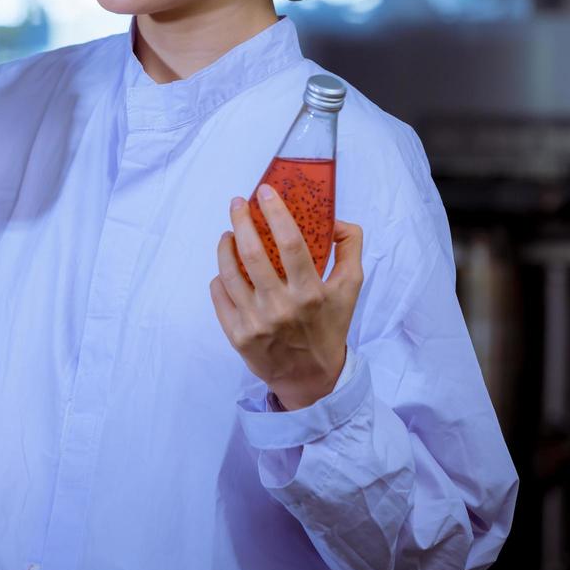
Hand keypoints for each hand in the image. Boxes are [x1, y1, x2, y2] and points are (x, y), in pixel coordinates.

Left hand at [210, 185, 364, 409]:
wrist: (309, 377)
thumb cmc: (329, 326)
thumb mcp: (350, 288)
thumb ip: (349, 248)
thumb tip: (334, 219)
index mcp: (311, 293)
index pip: (291, 243)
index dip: (276, 213)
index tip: (264, 191)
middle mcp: (281, 307)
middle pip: (252, 254)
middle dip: (241, 221)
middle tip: (237, 203)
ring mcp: (256, 323)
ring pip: (229, 272)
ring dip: (225, 245)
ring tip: (228, 234)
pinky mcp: (237, 335)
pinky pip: (219, 293)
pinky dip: (220, 276)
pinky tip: (227, 268)